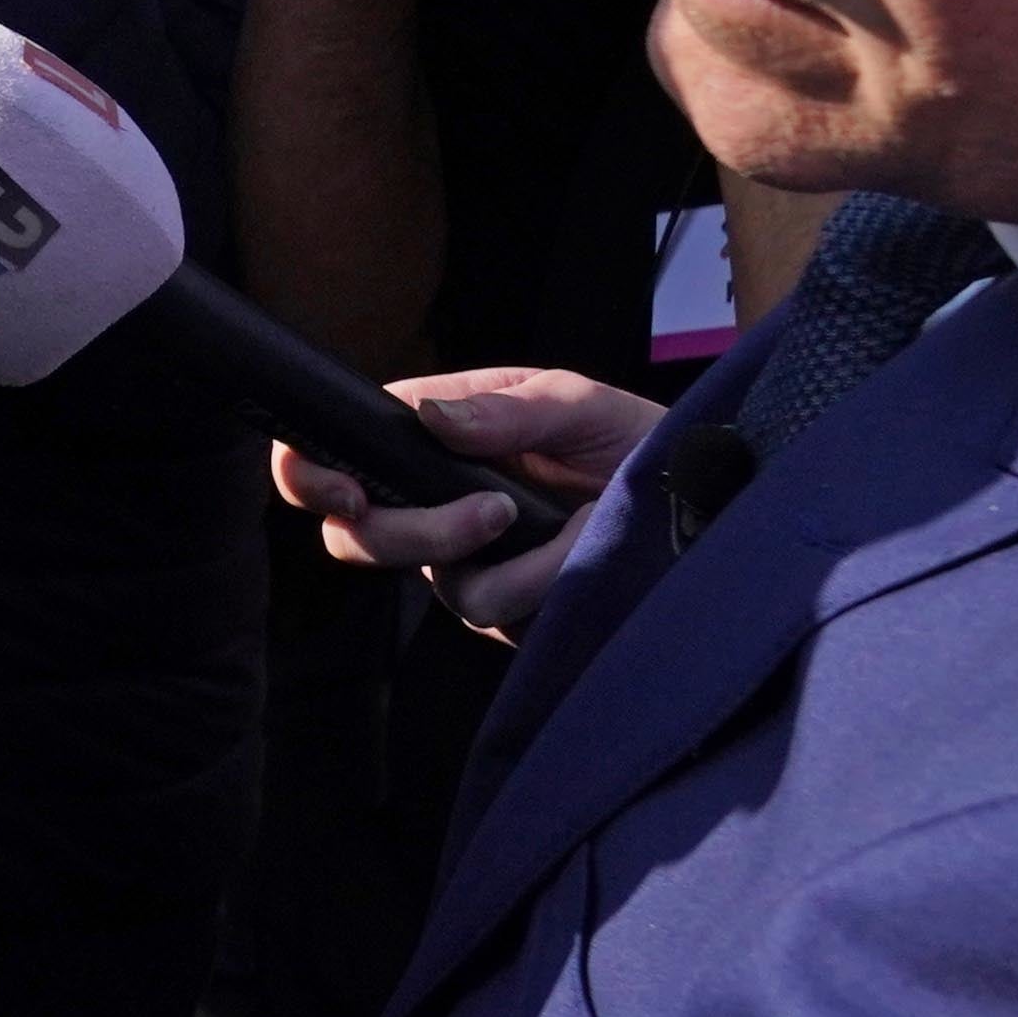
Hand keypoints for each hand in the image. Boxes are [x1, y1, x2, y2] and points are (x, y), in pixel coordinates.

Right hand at [273, 365, 665, 636]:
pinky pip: (495, 612)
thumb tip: (428, 419)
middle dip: (411, 532)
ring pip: (434, 582)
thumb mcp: (578, 404)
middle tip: (485, 515)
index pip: (341, 450)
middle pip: (359, 534)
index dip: (311, 473)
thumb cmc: (638, 439)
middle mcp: (435, 501)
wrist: (706, 501)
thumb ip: (504, 411)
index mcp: (434, 436)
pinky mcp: (509, 609)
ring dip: (504, 562)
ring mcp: (469, 559)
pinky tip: (582, 554)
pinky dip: (543, 584)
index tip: (339, 490)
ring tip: (571, 530)